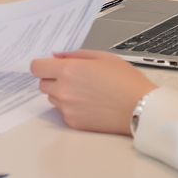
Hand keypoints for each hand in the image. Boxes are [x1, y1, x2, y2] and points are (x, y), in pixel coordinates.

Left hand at [30, 50, 155, 134]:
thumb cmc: (126, 81)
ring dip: (61, 93)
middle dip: (52, 79)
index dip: (42, 65)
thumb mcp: (102, 57)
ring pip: (52, 98)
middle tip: (72, 77)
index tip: (48, 65)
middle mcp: (64, 90)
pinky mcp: (73, 123)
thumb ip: (75, 54)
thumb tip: (57, 56)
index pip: (36, 67)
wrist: (141, 109)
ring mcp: (67, 108)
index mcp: (69, 70)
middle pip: (42, 83)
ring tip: (84, 91)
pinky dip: (71, 107)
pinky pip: (63, 112)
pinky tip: (89, 103)